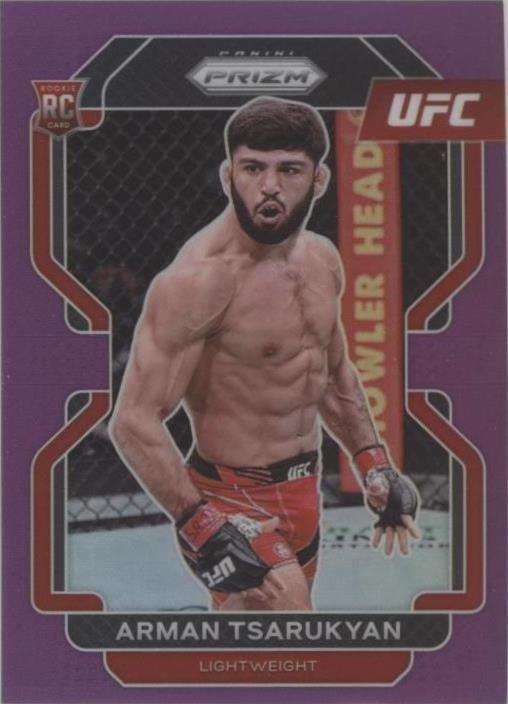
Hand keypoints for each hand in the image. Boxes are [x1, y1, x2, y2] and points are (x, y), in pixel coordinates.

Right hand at [176, 502, 294, 591]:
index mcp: (250, 556)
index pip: (267, 572)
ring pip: (245, 588)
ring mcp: (229, 574)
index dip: (276, 581)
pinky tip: (244, 594)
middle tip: (274, 595)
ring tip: (262, 597)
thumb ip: (263, 527)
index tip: (283, 587)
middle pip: (258, 583)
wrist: (206, 533)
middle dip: (267, 589)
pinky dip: (238, 591)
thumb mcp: (247, 527)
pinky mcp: (218, 578)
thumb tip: (276, 520)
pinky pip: (231, 588)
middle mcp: (242, 568)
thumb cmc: (229, 529)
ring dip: (254, 592)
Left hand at [365, 468, 420, 555]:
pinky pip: (379, 530)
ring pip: (391, 534)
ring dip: (389, 544)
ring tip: (388, 555)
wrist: (386, 486)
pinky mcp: (382, 521)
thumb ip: (379, 488)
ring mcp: (390, 520)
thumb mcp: (386, 485)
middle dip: (403, 543)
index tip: (418, 537)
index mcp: (405, 510)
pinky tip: (374, 546)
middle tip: (405, 554)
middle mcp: (398, 518)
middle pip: (402, 532)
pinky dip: (376, 538)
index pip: (410, 521)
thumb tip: (371, 488)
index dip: (413, 529)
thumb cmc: (391, 486)